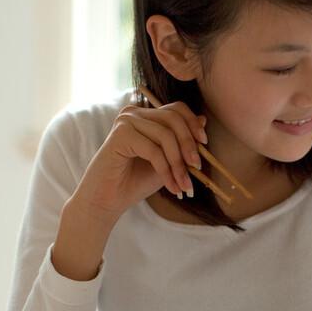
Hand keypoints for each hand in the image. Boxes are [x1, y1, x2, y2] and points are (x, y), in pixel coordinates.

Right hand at [52, 100, 207, 280]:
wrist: (107, 201)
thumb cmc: (135, 182)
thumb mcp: (167, 161)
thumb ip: (182, 143)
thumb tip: (203, 120)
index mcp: (144, 116)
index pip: (176, 109)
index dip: (192, 124)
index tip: (204, 143)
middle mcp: (133, 113)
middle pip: (173, 119)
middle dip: (189, 145)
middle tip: (197, 168)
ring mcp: (125, 122)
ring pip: (165, 136)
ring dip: (179, 164)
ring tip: (184, 185)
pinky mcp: (120, 135)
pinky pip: (153, 150)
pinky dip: (166, 170)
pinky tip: (171, 187)